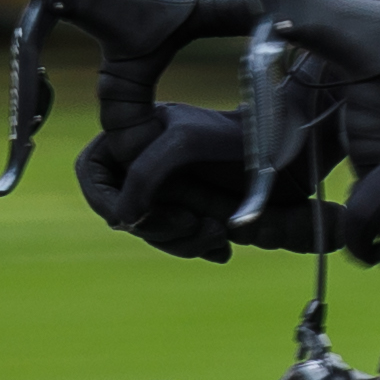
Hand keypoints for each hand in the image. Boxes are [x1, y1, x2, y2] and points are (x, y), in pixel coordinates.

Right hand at [75, 105, 254, 262]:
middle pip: (122, 212)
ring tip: (219, 231)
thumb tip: (120, 219)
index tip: (131, 217)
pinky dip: (199, 245)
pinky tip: (223, 242)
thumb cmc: (236, 134)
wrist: (287, 153)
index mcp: (132, 137)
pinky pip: (179, 241)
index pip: (92, 174)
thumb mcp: (183, 143)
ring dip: (184, 241)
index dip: (105, 200)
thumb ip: (143, 174)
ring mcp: (168, 190)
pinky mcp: (193, 212)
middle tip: (193, 223)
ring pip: (152, 233)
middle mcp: (145, 164)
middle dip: (157, 227)